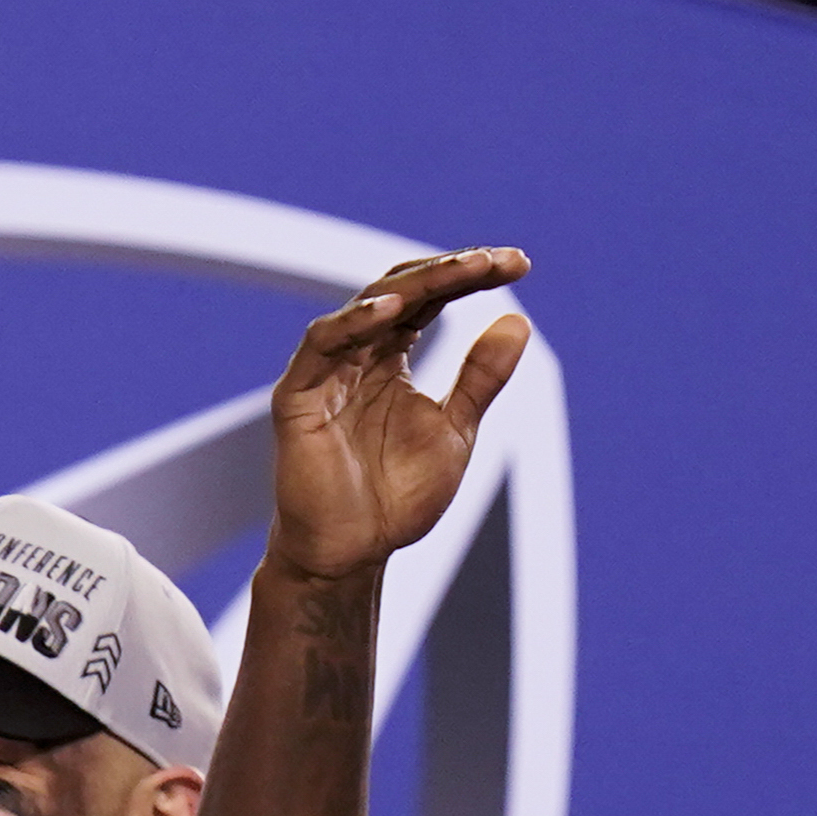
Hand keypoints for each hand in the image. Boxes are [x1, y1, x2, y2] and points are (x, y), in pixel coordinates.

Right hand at [265, 251, 533, 583]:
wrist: (351, 554)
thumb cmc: (394, 499)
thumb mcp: (455, 432)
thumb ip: (480, 378)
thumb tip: (517, 322)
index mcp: (392, 359)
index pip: (431, 299)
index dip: (471, 278)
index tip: (518, 266)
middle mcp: (358, 356)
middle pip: (402, 291)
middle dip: (450, 271)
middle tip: (494, 262)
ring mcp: (326, 372)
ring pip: (367, 307)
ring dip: (415, 286)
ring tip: (461, 271)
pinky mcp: (298, 397)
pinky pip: (322, 345)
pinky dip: (354, 323)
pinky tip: (392, 311)